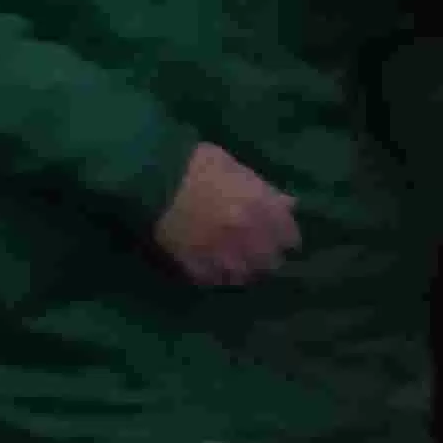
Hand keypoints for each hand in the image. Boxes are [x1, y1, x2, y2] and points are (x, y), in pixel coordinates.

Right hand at [155, 142, 301, 285]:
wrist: (151, 173)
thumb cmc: (195, 163)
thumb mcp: (236, 167)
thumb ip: (265, 190)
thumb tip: (289, 205)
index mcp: (260, 207)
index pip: (290, 238)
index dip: (283, 236)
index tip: (278, 235)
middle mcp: (246, 235)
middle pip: (269, 263)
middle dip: (264, 256)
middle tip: (255, 249)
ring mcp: (219, 252)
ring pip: (242, 276)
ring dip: (240, 269)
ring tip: (233, 262)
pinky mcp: (193, 263)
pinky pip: (211, 280)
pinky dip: (213, 275)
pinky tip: (210, 266)